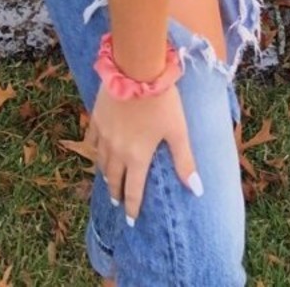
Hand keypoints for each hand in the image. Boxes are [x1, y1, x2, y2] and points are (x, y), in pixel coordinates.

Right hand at [89, 80, 202, 224]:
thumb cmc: (161, 101)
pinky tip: (95, 149)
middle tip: (117, 202)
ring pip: (100, 161)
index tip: (130, 220)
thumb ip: (184, 161)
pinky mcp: (97, 117)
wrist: (136, 68)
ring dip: (105, 174)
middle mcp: (117, 150)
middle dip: (116, 192)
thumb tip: (197, 190)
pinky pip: (92, 139)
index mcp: (137, 157)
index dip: (133, 207)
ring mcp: (104, 134)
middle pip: (114, 178)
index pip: (133, 190)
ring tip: (108, 180)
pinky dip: (94, 149)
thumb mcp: (178, 131)